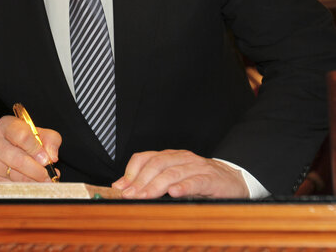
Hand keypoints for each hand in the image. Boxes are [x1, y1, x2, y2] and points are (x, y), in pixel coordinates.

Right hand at [0, 116, 60, 181]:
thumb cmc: (21, 139)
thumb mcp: (37, 132)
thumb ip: (50, 139)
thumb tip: (52, 156)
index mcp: (7, 126)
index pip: (22, 136)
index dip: (36, 149)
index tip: (47, 159)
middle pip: (18, 160)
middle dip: (37, 170)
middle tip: (48, 175)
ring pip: (16, 176)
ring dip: (34, 181)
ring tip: (45, 180)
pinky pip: (13, 186)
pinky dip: (27, 187)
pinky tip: (35, 184)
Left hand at [111, 149, 248, 198]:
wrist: (234, 179)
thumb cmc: (200, 180)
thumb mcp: (175, 178)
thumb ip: (153, 182)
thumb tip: (127, 190)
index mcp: (170, 156)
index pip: (145, 158)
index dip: (130, 172)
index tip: (119, 187)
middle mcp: (181, 158)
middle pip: (156, 165)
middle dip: (139, 181)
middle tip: (129, 195)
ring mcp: (197, 167)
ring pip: (172, 173)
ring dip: (156, 185)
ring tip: (144, 196)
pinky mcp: (211, 179)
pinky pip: (195, 181)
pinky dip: (184, 186)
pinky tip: (174, 192)